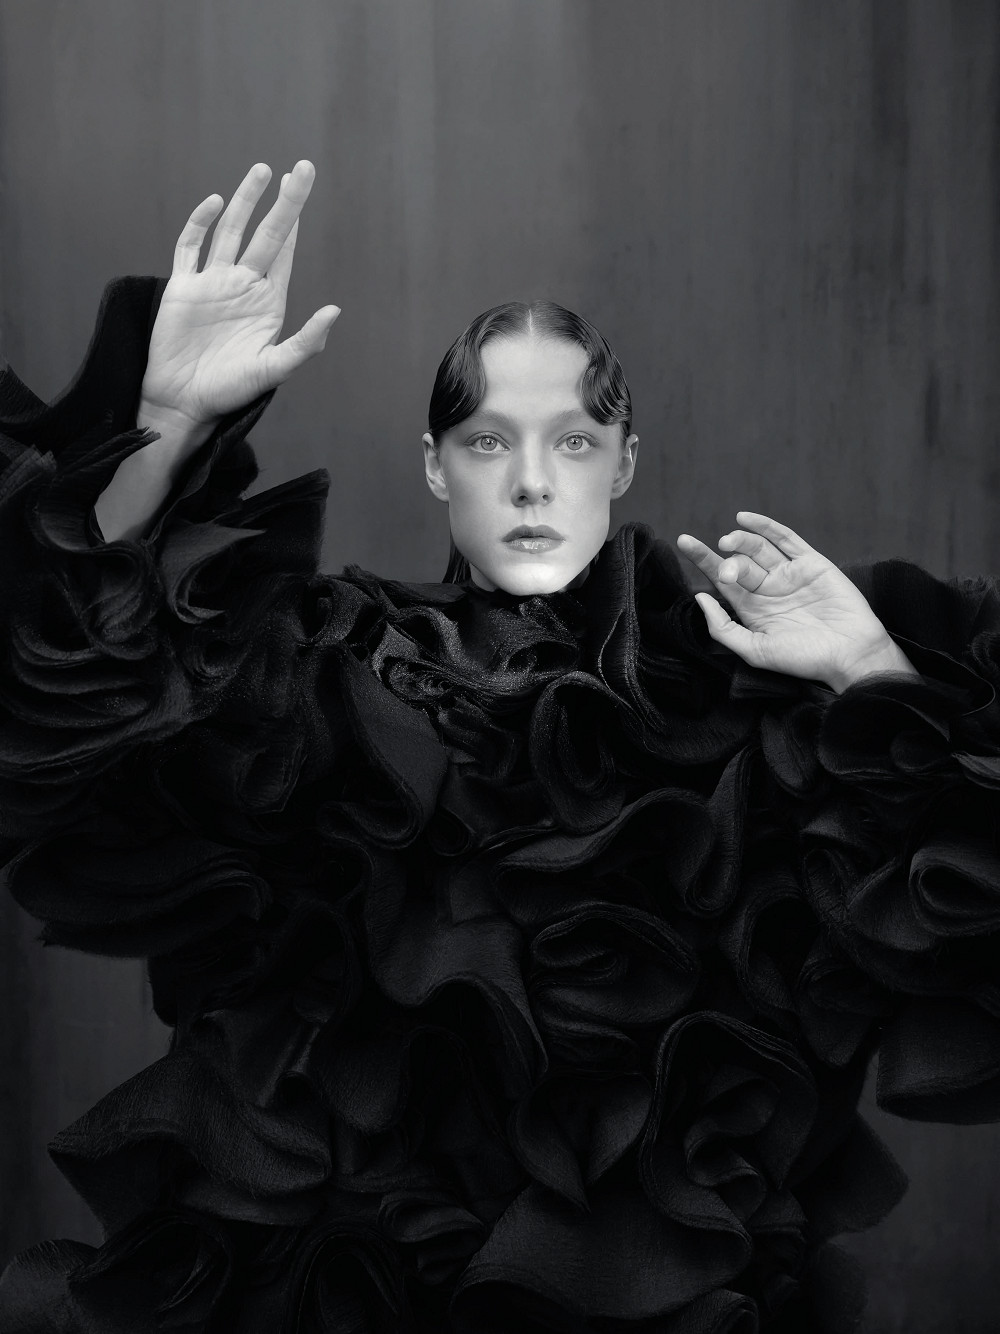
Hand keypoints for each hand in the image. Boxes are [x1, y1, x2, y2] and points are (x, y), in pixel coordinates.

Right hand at [139, 160, 339, 429]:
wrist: (183, 401)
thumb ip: (306, 342)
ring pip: (229, 231)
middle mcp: (242, 285)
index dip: (295, 220)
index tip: (305, 187)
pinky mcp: (183, 287)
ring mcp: (212, 283)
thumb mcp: (274, 369)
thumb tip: (335, 310)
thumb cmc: (230, 390)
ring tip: (262, 171)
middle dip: (282, 202)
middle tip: (300, 168)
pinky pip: (190, 247)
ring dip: (245, 201)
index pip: (285, 252)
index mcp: (267, 301)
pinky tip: (215, 203)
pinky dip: (200, 223)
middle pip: (265, 233)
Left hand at [676, 512, 918, 691]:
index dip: (703, 560)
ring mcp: (789, 574)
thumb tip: (700, 598)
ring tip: (730, 540)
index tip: (685, 541)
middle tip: (727, 566)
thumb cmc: (804, 659)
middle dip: (728, 560)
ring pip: (759, 548)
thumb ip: (723, 628)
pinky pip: (786, 539)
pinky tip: (745, 518)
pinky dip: (766, 526)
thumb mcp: (754, 651)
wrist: (850, 654)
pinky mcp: (811, 563)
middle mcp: (768, 589)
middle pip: (739, 562)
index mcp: (752, 609)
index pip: (722, 580)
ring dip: (742, 540)